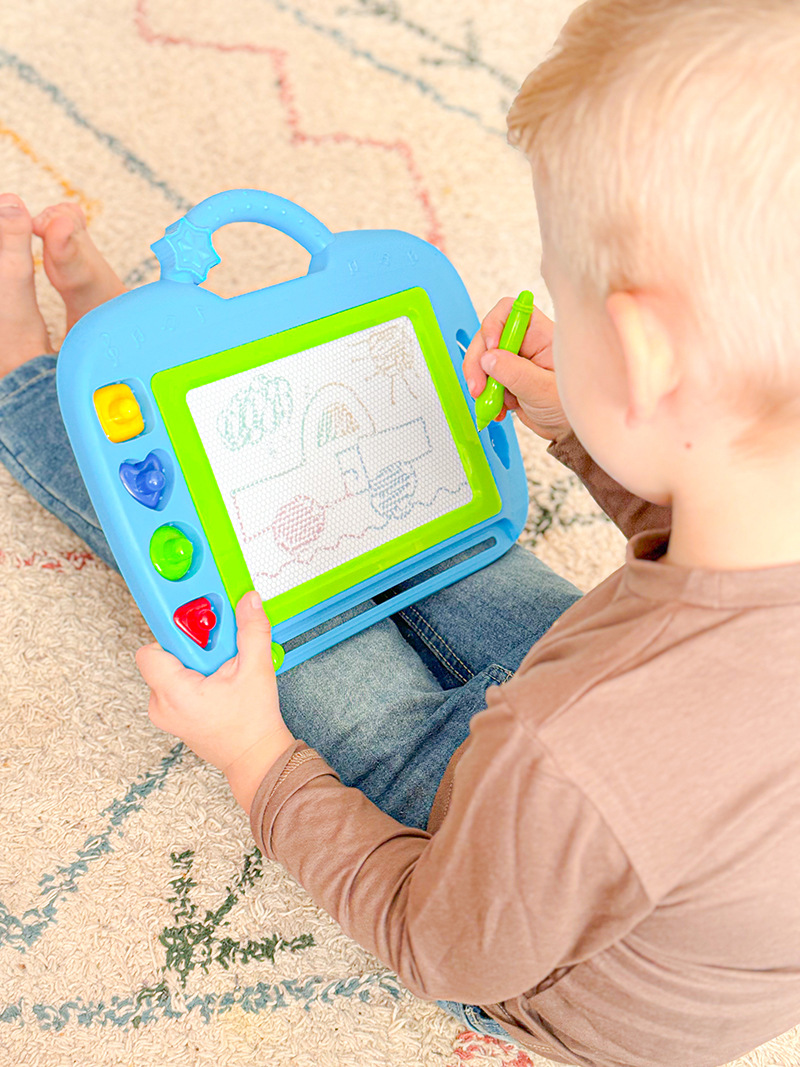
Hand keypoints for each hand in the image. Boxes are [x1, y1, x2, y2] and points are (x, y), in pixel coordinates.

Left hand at [136, 592, 294, 810]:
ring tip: (220, 672)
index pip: (149, 651)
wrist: (256, 757)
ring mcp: (164, 712)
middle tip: (219, 654)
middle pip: (163, 656)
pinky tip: (216, 683)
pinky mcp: (171, 715)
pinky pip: (173, 683)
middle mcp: (161, 705)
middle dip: (192, 647)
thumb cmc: (252, 723)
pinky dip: (192, 677)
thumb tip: (248, 600)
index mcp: (174, 693)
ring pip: (169, 669)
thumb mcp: (256, 669)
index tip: (198, 630)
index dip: (174, 635)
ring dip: (193, 662)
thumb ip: (251, 630)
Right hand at [463, 298, 570, 440]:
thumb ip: (517, 373)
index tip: (491, 348)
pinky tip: (496, 411)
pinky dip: (485, 398)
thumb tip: (488, 358)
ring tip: (491, 405)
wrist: (569, 432)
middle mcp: (525, 344)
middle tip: (478, 388)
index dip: (494, 325)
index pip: (510, 311)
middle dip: (478, 362)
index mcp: (540, 336)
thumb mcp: (544, 390)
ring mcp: (514, 362)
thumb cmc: (570, 406)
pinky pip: (485, 382)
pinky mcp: (506, 380)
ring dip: (480, 383)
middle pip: (488, 338)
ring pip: (483, 361)